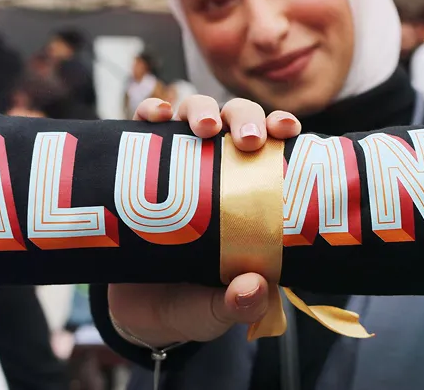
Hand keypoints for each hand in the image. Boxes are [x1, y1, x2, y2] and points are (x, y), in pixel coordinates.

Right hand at [107, 95, 301, 346]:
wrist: (135, 314)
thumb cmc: (191, 304)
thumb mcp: (217, 311)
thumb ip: (238, 305)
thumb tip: (253, 288)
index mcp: (249, 194)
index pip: (272, 148)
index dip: (281, 129)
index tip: (287, 129)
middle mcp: (216, 169)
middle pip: (236, 121)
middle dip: (246, 117)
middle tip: (248, 140)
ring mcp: (178, 162)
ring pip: (194, 113)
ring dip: (201, 109)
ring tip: (204, 128)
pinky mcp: (139, 165)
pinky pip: (143, 127)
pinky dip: (150, 111)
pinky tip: (155, 115)